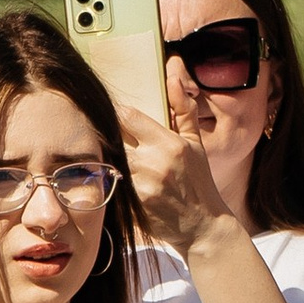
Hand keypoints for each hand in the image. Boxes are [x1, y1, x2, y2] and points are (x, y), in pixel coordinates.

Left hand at [113, 95, 232, 256]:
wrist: (202, 225)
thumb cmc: (198, 181)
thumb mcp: (196, 144)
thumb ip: (183, 110)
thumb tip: (174, 78)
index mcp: (169, 144)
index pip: (128, 117)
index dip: (116, 114)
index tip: (114, 117)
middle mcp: (154, 162)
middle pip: (112, 137)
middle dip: (107, 135)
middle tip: (101, 133)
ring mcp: (141, 185)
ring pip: (107, 160)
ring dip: (104, 157)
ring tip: (103, 155)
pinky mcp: (132, 204)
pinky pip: (110, 183)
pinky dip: (107, 178)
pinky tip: (109, 178)